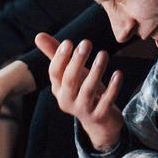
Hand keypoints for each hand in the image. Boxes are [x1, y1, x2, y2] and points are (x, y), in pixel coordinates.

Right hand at [39, 33, 124, 151]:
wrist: (99, 122)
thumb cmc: (83, 90)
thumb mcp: (71, 73)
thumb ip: (56, 55)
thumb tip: (38, 35)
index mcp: (58, 89)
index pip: (54, 73)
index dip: (60, 58)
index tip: (68, 42)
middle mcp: (67, 101)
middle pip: (70, 80)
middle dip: (77, 61)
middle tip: (86, 43)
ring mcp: (83, 110)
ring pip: (88, 90)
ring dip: (96, 70)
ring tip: (103, 54)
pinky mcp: (99, 116)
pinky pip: (106, 101)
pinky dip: (113, 87)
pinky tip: (118, 73)